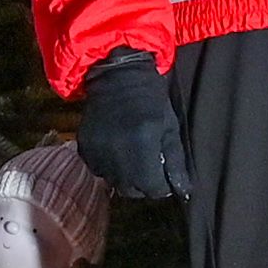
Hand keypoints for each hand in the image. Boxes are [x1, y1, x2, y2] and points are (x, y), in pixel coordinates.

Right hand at [75, 53, 187, 203]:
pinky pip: (99, 170)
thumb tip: (183, 192)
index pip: (153, 189)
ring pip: (114, 182)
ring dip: (125, 176)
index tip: (163, 174)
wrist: (117, 75)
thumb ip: (176, 162)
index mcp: (143, 145)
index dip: (161, 186)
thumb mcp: (170, 128)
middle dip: (143, 184)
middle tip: (148, 165)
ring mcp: (97, 151)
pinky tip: (115, 148)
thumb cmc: (151, 100)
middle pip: (132, 191)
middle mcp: (117, 153)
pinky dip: (108, 166)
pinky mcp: (84, 148)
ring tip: (131, 154)